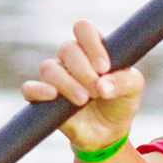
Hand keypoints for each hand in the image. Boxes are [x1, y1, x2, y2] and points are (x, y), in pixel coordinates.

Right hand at [21, 20, 141, 154]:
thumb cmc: (121, 102)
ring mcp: (56, 77)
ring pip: (49, 68)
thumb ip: (122, 82)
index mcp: (92, 48)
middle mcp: (71, 59)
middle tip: (97, 90)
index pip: (84, 29)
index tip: (104, 67)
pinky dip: (38, 90)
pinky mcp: (43, 99)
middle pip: (67, 49)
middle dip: (84, 71)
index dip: (92, 44)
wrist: (109, 132)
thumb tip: (102, 86)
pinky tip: (53, 95)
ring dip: (67, 83)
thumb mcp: (133, 89)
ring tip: (83, 100)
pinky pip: (29, 89)